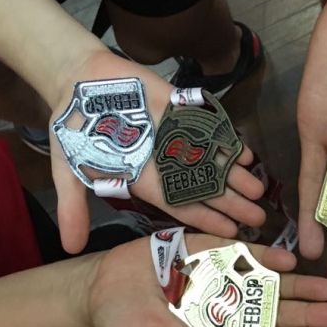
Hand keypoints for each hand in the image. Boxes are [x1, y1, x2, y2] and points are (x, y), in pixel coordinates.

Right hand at [50, 49, 269, 253]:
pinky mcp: (182, 114)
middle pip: (204, 189)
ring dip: (236, 176)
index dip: (205, 220)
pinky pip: (210, 130)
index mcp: (144, 181)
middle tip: (258, 218)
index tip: (231, 233)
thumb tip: (70, 247)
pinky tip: (246, 155)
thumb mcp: (68, 167)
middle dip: (231, 203)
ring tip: (259, 189)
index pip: (179, 207)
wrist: (79, 78)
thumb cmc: (73, 125)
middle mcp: (165, 164)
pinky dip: (228, 141)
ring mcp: (176, 140)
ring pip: (212, 162)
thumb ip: (72, 206)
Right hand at [86, 233, 326, 326]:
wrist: (99, 286)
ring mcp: (218, 281)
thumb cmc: (119, 325)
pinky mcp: (208, 253)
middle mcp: (223, 311)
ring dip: (298, 285)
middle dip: (306, 313)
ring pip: (265, 285)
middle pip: (271, 314)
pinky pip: (242, 254)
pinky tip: (292, 258)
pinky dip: (266, 255)